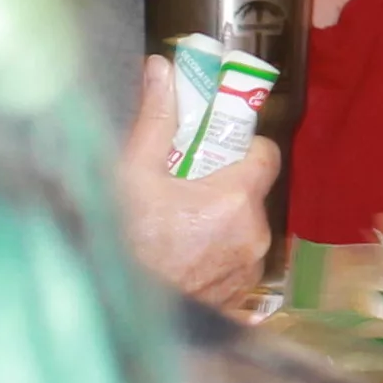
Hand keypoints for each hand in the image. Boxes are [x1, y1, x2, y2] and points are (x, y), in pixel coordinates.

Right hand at [114, 56, 280, 310]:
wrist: (116, 314)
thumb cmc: (123, 244)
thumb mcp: (131, 176)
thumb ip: (154, 120)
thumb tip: (160, 68)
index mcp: (235, 198)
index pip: (266, 153)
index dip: (243, 147)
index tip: (213, 150)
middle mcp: (254, 234)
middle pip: (251, 191)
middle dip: (223, 186)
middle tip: (183, 189)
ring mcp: (249, 269)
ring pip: (245, 228)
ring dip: (220, 223)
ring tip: (178, 229)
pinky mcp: (241, 297)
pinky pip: (238, 262)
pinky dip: (217, 255)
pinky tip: (184, 258)